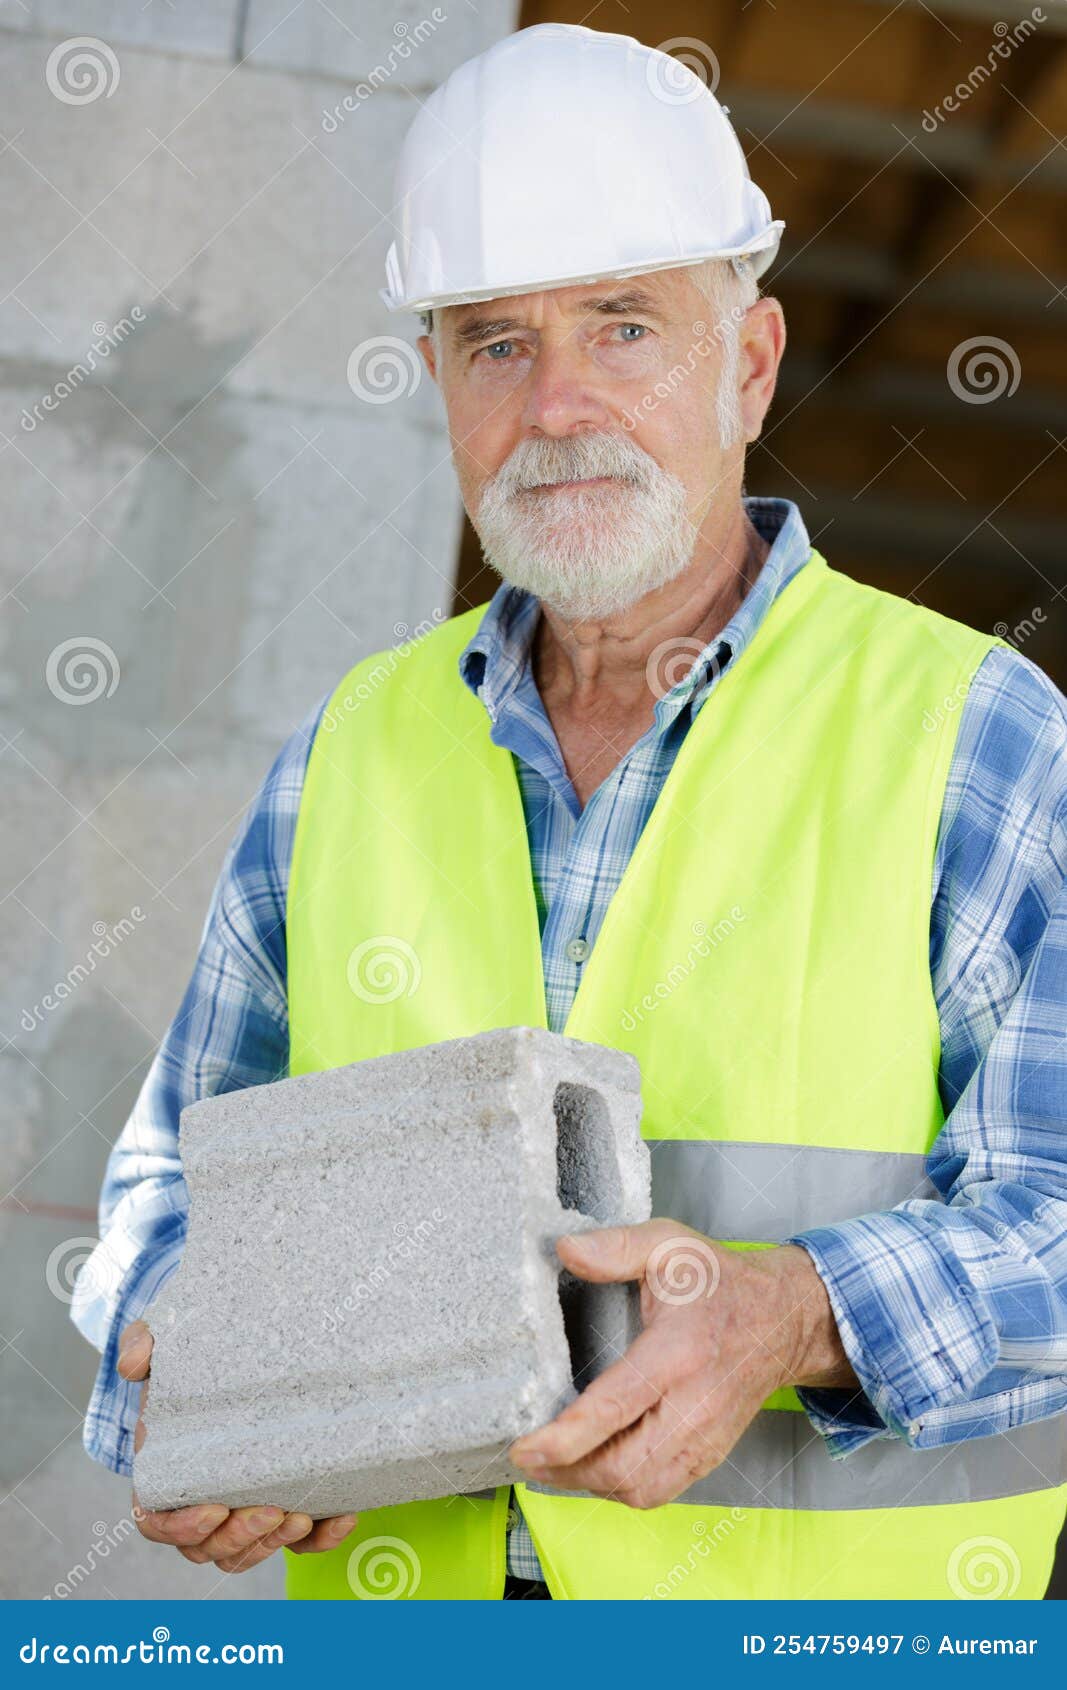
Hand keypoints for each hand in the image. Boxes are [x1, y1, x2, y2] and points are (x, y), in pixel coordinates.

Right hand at [118, 1320, 358, 1572]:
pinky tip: (342, 1518)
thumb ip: (141, 1341)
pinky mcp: (283, 1500)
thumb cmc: (191, 1352)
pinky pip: (299, 1539)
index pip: (157, 1521)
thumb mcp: (160, 1335)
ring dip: (273, 1544)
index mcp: (165, 1469)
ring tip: (302, 1516)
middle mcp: (199, 1498)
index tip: (214, 1509)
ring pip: (247, 1551)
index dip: (181, 1528)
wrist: (237, 1346)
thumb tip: (132, 1365)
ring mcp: (242, 1505)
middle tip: (271, 1511)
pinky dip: (319, 1539)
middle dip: (239, 1539)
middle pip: (209, 1545)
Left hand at [508, 1219, 856, 1510]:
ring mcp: (705, 1438)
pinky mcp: (708, 1454)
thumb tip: (565, 1249)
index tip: (524, 1447)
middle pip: (622, 1467)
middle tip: (527, 1458)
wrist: (783, 1319)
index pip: (614, 1409)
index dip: (564, 1439)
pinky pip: (658, 1490)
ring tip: (553, 1465)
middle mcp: (694, 1406)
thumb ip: (617, 1246)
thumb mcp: (670, 1244)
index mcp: (678, 1354)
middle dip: (566, 1472)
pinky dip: (619, 1489)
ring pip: (638, 1489)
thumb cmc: (722, 1282)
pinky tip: (593, 1467)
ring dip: (589, 1486)